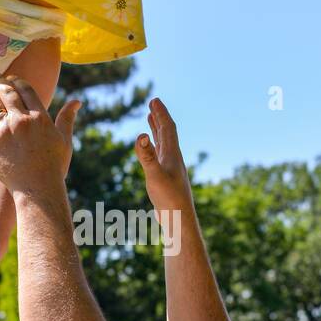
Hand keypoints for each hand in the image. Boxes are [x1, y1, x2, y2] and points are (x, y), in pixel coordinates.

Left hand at [0, 75, 81, 195]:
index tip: (11, 78)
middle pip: (7, 93)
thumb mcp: (64, 140)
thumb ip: (67, 118)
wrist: (37, 190)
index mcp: (40, 117)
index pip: (26, 90)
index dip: (17, 81)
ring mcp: (6, 131)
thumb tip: (77, 101)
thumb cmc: (54, 166)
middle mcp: (22, 121)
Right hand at [135, 97, 192, 211]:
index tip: (154, 100)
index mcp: (172, 155)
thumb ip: (147, 156)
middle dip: (159, 117)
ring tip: (150, 119)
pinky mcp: (166, 178)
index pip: (167, 128)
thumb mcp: (154, 176)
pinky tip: (150, 149)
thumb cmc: (169, 199)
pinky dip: (154, 147)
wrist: (179, 220)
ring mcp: (170, 168)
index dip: (161, 113)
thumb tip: (141, 136)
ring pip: (163, 143)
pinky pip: (159, 155)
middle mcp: (173, 159)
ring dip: (157, 130)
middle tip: (153, 104)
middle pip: (167, 132)